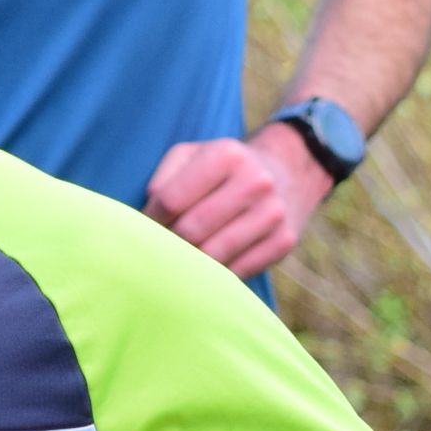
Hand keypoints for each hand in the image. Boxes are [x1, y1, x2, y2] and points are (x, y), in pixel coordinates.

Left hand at [142, 127, 331, 276]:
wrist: (287, 171)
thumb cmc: (223, 168)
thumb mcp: (190, 155)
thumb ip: (162, 180)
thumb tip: (147, 219)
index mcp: (227, 155)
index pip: (170, 200)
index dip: (149, 221)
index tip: (142, 230)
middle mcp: (256, 182)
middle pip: (191, 231)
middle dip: (168, 244)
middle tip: (159, 249)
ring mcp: (273, 213)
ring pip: (213, 257)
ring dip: (189, 263)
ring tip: (180, 259)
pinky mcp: (283, 241)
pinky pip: (237, 272)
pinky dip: (216, 275)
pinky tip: (208, 265)